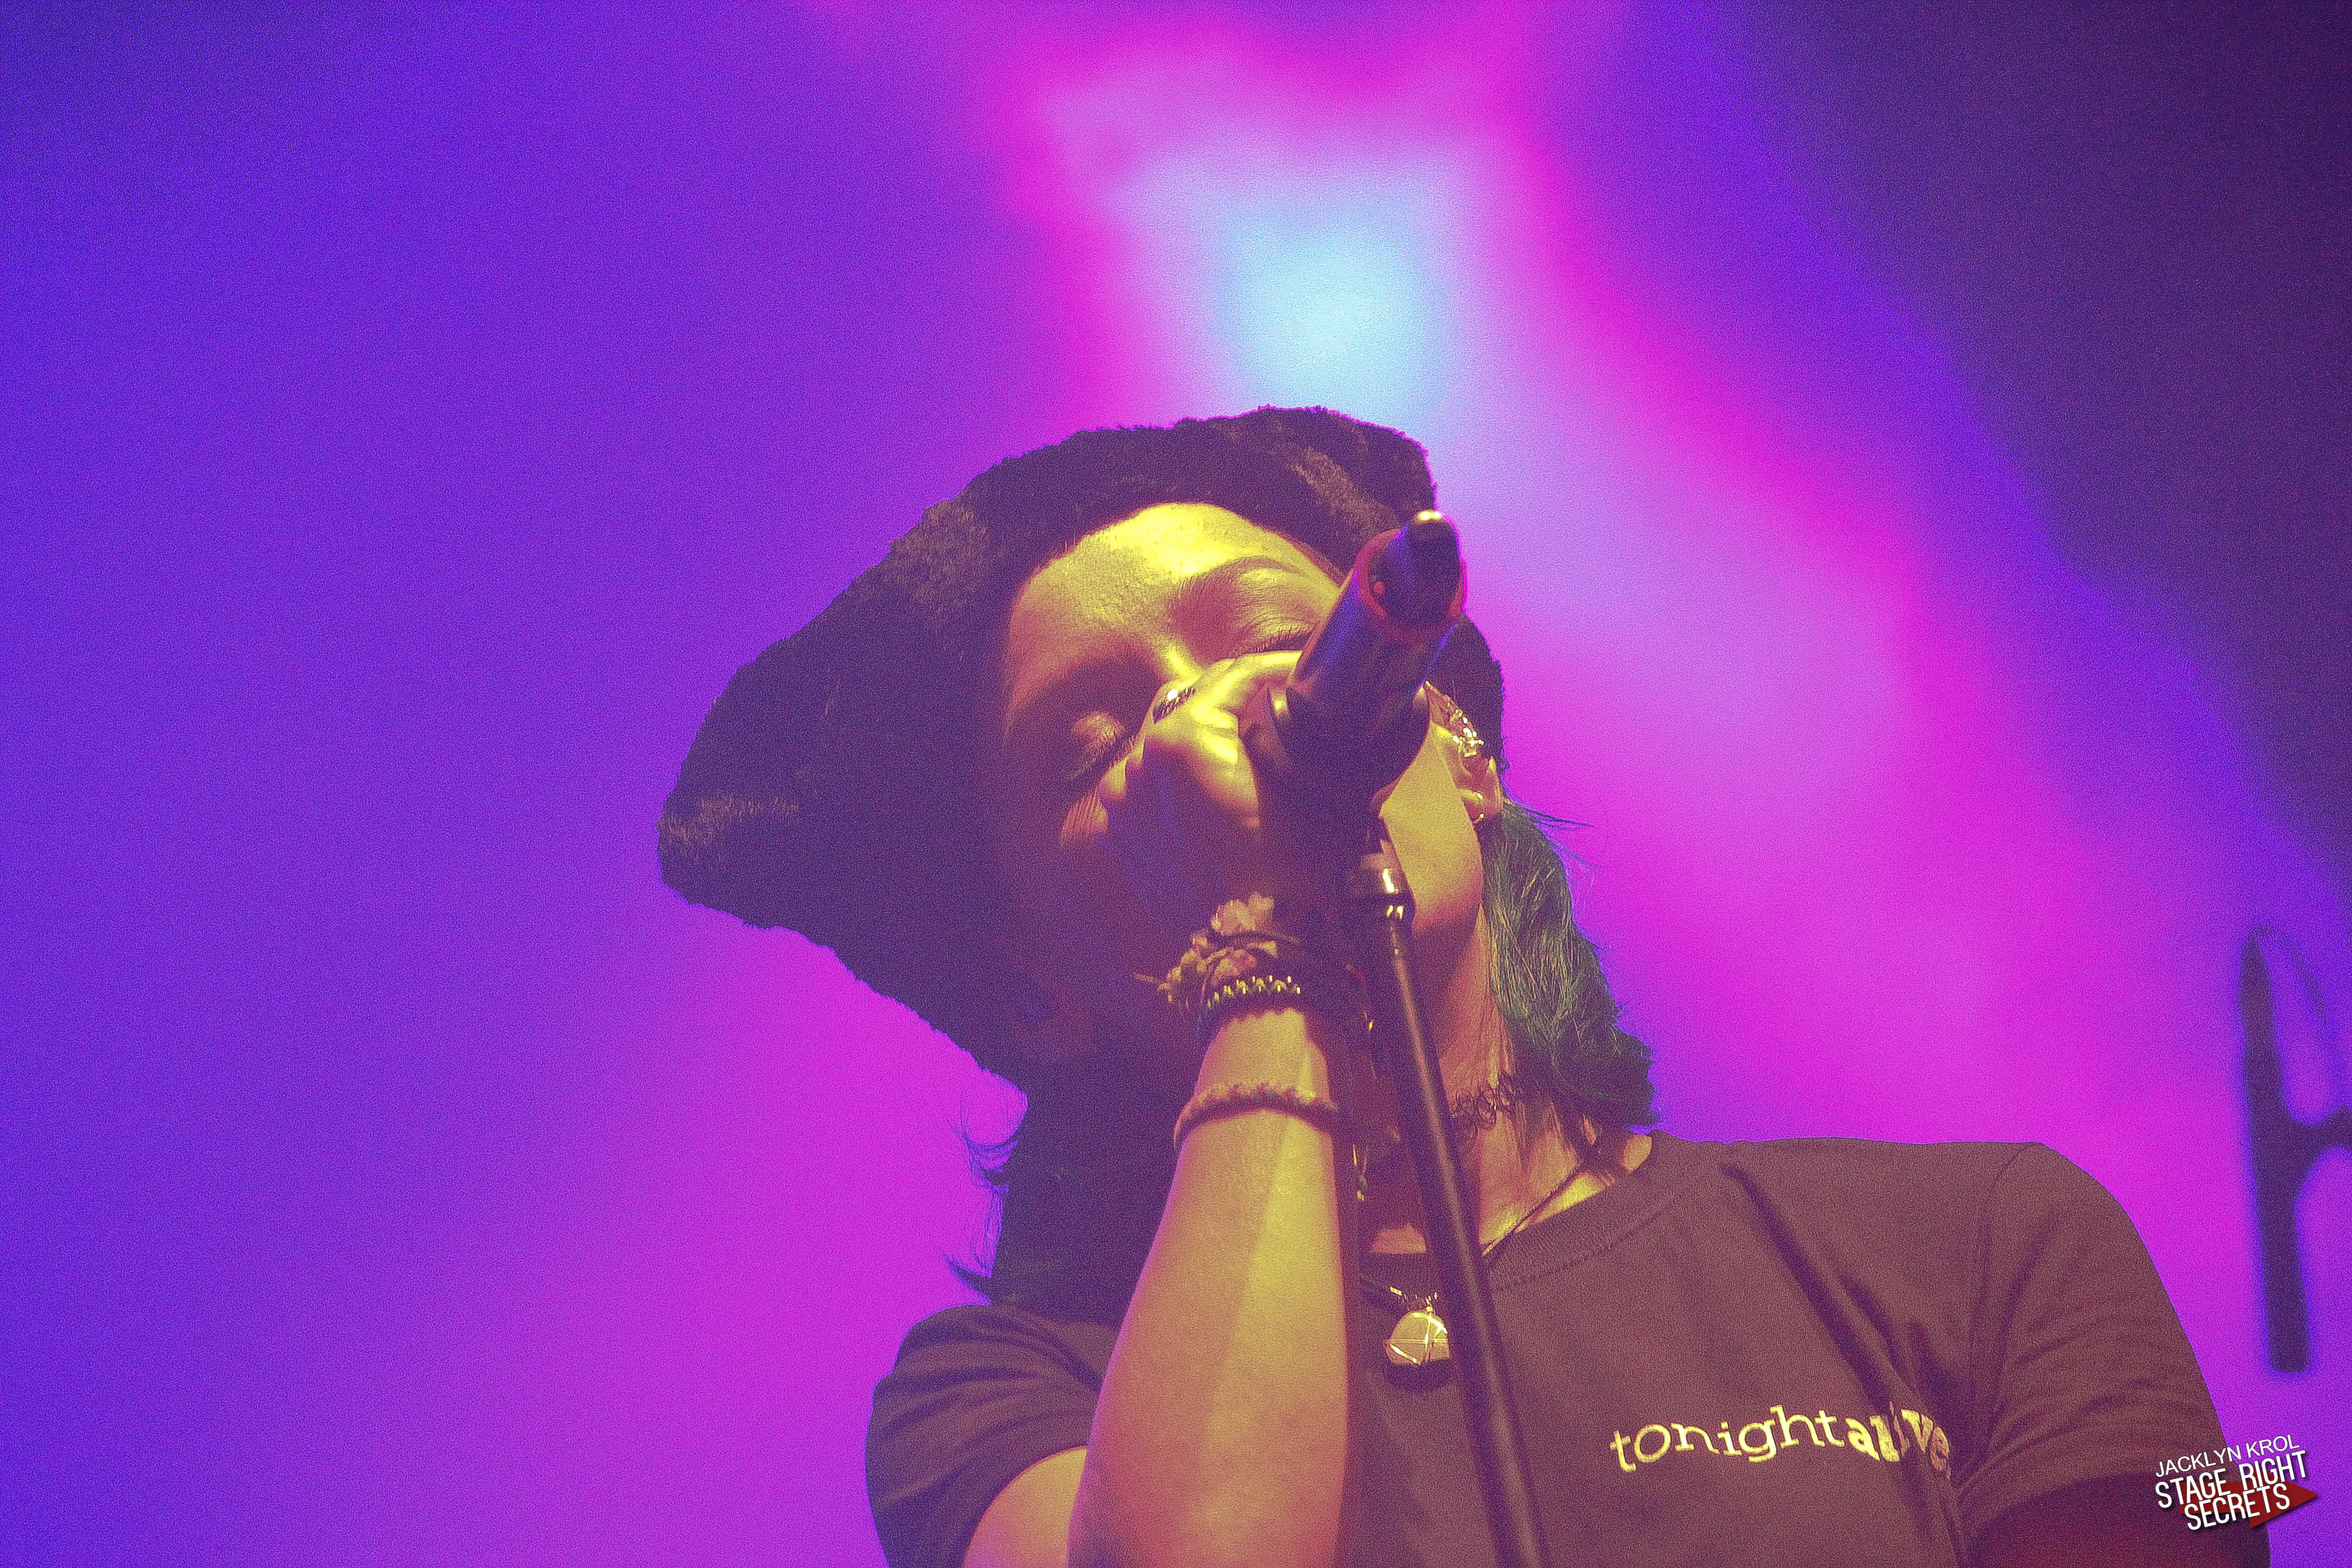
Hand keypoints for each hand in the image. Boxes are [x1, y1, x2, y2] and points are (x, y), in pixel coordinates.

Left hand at [1093, 652, 1345, 948]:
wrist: (1270, 959)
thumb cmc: (1300, 878)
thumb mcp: (1311, 786)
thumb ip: (1288, 735)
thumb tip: (1292, 713)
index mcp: (1182, 740)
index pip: (1233, 679)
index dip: (1273, 670)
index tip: (1297, 673)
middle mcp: (1140, 766)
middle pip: (1190, 709)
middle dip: (1231, 707)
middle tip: (1272, 710)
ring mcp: (1123, 808)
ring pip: (1164, 752)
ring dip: (1200, 747)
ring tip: (1242, 758)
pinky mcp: (1121, 845)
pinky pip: (1147, 796)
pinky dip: (1175, 791)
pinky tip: (1212, 800)